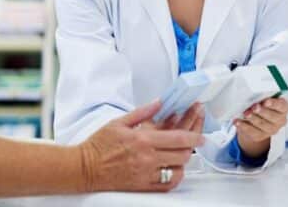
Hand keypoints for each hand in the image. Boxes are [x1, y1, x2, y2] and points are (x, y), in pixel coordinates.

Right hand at [79, 100, 204, 192]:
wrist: (85, 167)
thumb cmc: (99, 145)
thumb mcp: (120, 122)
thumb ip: (143, 112)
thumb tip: (159, 102)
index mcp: (143, 139)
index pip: (178, 138)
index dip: (194, 137)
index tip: (201, 136)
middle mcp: (147, 158)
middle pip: (182, 155)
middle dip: (192, 148)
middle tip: (194, 143)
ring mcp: (146, 173)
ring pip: (177, 170)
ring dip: (183, 163)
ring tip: (182, 156)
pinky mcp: (142, 186)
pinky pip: (166, 184)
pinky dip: (174, 177)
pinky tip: (174, 170)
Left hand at [234, 97, 287, 158]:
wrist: (256, 118)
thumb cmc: (261, 103)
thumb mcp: (264, 97)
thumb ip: (261, 96)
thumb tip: (251, 93)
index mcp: (283, 108)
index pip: (281, 106)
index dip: (274, 104)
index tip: (266, 101)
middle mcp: (280, 120)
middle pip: (272, 117)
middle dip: (262, 111)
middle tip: (254, 107)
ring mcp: (271, 130)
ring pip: (262, 125)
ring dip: (253, 119)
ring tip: (245, 113)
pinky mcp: (260, 136)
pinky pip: (252, 132)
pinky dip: (244, 126)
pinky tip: (237, 122)